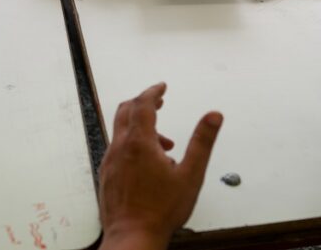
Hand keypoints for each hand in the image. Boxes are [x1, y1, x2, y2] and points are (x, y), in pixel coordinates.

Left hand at [98, 83, 222, 249]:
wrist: (132, 237)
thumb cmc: (160, 210)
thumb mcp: (191, 175)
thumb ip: (202, 142)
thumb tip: (214, 116)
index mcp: (139, 143)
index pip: (142, 104)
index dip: (153, 91)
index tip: (162, 87)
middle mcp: (120, 148)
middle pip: (125, 111)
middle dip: (143, 102)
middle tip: (159, 101)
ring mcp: (110, 162)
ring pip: (121, 132)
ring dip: (141, 128)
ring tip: (165, 146)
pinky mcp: (107, 175)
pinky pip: (118, 149)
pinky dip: (132, 144)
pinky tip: (148, 164)